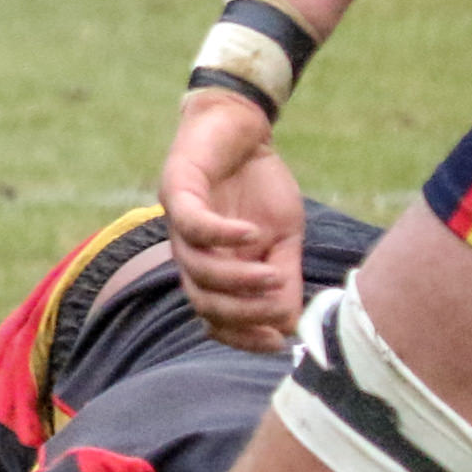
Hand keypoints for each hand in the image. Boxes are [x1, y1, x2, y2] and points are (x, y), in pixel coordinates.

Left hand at [162, 88, 304, 352]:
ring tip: (272, 275)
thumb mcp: (283, 236)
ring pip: (198, 269)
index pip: (214, 318)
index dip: (242, 335)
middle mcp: (190, 253)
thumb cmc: (258, 186)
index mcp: (213, 268)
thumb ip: (284, 276)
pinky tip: (251, 233)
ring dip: (238, 280)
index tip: (277, 342)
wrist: (240, 128)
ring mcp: (179, 223)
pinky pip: (192, 223)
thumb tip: (293, 323)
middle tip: (278, 305)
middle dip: (242, 313)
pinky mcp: (177, 190)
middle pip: (202, 302)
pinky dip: (221, 234)